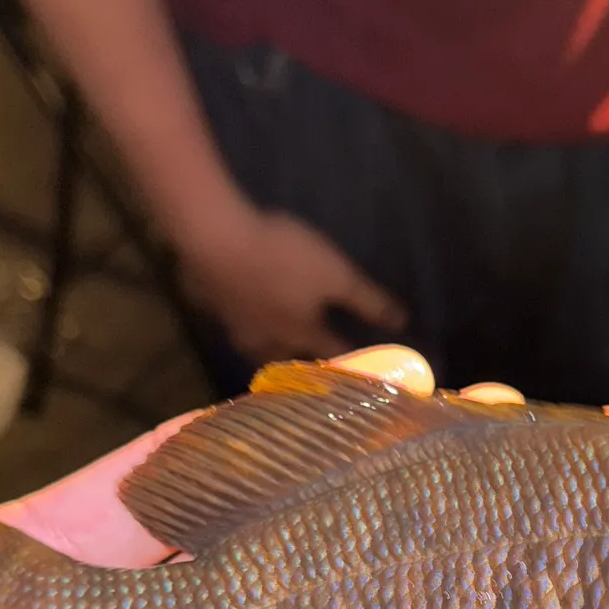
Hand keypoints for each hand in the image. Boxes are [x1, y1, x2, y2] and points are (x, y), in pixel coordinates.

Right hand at [182, 205, 405, 362]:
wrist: (214, 238)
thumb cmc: (282, 257)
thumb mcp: (336, 275)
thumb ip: (368, 300)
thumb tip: (402, 323)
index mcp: (300, 332)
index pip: (332, 353)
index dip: (350, 359)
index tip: (362, 370)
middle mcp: (265, 337)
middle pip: (283, 359)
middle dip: (297, 365)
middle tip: (306, 368)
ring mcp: (231, 323)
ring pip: (250, 346)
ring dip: (263, 349)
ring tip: (268, 345)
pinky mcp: (206, 302)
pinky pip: (221, 318)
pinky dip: (231, 319)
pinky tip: (230, 309)